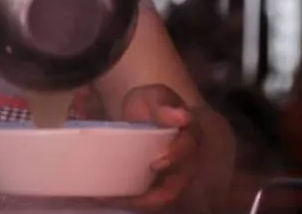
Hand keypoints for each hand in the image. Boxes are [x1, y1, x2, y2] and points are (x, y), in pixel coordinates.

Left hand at [116, 84, 202, 211]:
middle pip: (179, 183)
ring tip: (115, 200)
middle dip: (156, 194)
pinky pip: (150, 200)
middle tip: (129, 197)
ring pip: (164, 197)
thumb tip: (183, 116)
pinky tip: (111, 199)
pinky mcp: (159, 185)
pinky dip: (133, 202)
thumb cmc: (149, 104)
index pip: (188, 149)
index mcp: (190, 134)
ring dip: (142, 202)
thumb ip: (163, 107)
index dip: (175, 157)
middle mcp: (188, 159)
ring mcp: (174, 175)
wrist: (140, 114)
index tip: (155, 164)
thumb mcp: (153, 98)